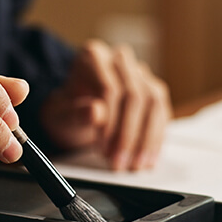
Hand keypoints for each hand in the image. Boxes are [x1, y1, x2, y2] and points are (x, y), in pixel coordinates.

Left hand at [41, 40, 170, 170]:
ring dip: (146, 138)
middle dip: (128, 135)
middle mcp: (119, 60)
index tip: (104, 148)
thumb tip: (95, 113)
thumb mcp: (60, 114)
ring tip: (133, 164)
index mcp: (93, 57)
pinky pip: (162, 113)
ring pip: (153, 103)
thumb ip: (75, 113)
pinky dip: (155, 139)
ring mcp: (139, 74)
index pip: (110, 88)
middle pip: (135, 95)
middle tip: (118, 161)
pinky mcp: (153, 91)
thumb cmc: (66, 110)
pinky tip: (147, 158)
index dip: (110, 122)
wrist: (73, 113)